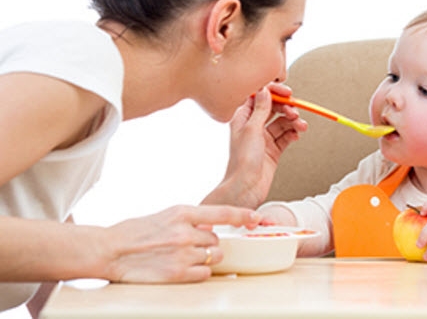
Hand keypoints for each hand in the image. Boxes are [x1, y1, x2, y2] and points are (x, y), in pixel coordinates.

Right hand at [104, 205, 261, 282]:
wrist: (109, 250)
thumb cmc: (134, 232)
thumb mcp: (164, 216)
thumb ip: (188, 221)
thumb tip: (208, 228)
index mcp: (182, 212)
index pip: (221, 213)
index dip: (242, 215)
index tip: (255, 218)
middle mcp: (185, 232)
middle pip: (217, 240)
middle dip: (208, 244)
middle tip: (189, 246)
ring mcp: (182, 253)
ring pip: (212, 257)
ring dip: (204, 259)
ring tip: (182, 257)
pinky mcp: (177, 273)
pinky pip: (204, 275)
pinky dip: (198, 273)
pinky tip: (183, 269)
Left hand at [203, 84, 307, 207]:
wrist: (246, 188)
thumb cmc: (242, 161)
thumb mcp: (252, 129)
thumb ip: (260, 109)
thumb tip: (264, 90)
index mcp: (243, 118)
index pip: (259, 97)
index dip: (273, 92)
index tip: (287, 93)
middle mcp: (253, 126)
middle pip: (274, 109)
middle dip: (286, 108)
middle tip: (295, 112)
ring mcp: (264, 138)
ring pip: (283, 122)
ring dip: (293, 122)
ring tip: (301, 126)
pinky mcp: (273, 150)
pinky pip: (286, 136)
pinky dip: (293, 133)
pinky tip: (296, 135)